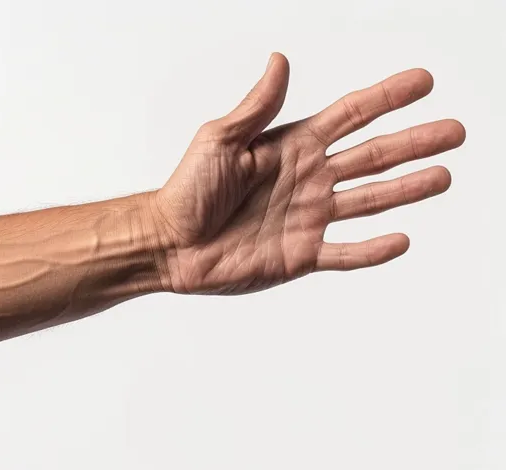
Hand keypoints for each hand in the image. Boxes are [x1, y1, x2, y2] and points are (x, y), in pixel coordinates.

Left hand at [150, 53, 464, 294]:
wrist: (167, 244)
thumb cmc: (186, 189)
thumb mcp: (219, 139)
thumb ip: (256, 107)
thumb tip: (279, 61)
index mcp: (292, 146)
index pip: (349, 115)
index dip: (386, 97)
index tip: (423, 81)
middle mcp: (307, 179)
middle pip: (373, 156)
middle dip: (414, 143)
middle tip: (456, 131)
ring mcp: (307, 218)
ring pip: (369, 201)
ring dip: (407, 189)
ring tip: (444, 177)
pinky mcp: (300, 255)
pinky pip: (345, 253)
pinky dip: (373, 250)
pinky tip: (402, 239)